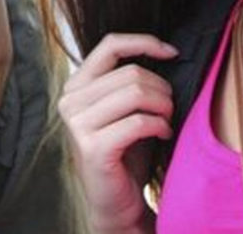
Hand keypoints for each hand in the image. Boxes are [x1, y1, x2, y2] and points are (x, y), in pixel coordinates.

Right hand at [58, 33, 177, 233]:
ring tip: (166, 121)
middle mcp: (71, 101)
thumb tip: (164, 50)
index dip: (144, 42)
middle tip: (169, 108)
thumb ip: (130, 81)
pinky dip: (159, 126)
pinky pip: (138, 122)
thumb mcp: (124, 109)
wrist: (115, 201)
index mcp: (76, 85)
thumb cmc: (125, 152)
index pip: (110, 45)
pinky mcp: (93, 147)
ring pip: (135, 93)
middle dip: (161, 88)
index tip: (171, 52)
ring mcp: (78, 124)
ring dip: (162, 107)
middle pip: (130, 72)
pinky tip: (164, 134)